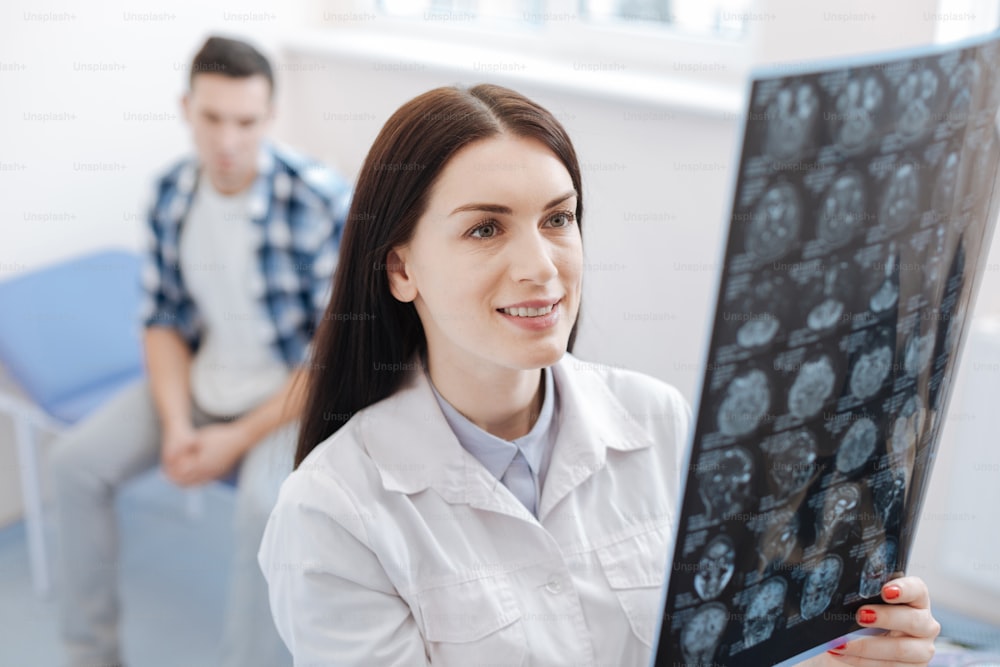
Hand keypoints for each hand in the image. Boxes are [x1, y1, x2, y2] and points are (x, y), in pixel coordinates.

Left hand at [167, 422, 248, 486]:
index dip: (171, 474)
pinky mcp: (222, 473)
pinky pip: (206, 481)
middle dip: (177, 481)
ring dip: (187, 483)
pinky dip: (197, 482)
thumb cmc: (219, 435)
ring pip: (198, 484)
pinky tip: (194, 477)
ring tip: (178, 480)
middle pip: (189, 482)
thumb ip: (187, 449)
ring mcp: (217, 473)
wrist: (241, 438)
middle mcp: (209, 471)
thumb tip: (173, 456)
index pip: (181, 474)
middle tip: (167, 478)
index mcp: (201, 463)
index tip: (162, 472)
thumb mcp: (199, 438)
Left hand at [809, 576, 939, 665]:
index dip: (904, 589)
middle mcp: (924, 624)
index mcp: (915, 600)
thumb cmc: (858, 620)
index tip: (885, 591)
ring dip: (867, 646)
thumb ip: (857, 594)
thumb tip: (832, 585)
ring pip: (900, 649)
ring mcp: (921, 650)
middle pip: (913, 620)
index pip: (917, 590)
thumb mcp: (859, 604)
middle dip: (885, 617)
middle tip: (860, 615)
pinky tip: (839, 653)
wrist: (854, 648)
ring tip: (841, 642)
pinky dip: (859, 660)